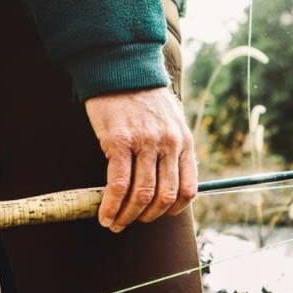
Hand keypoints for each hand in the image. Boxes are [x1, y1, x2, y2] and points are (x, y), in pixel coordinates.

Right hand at [84, 87, 196, 231]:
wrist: (121, 69)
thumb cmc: (143, 98)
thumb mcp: (171, 121)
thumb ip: (172, 149)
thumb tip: (168, 181)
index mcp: (183, 142)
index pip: (188, 189)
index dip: (174, 210)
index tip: (159, 215)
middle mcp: (169, 145)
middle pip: (165, 197)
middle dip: (148, 217)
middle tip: (132, 221)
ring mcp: (145, 144)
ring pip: (142, 195)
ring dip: (128, 216)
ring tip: (115, 223)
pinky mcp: (119, 141)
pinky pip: (118, 184)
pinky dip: (111, 205)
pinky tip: (104, 214)